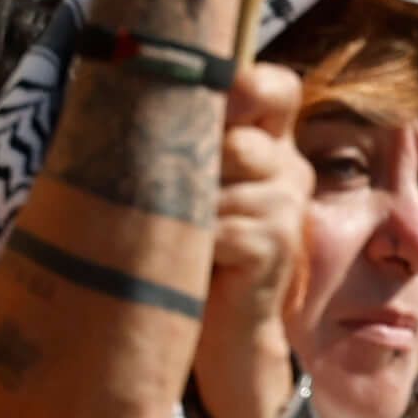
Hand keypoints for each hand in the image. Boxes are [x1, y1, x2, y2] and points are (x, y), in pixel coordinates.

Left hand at [193, 84, 310, 417]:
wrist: (220, 338)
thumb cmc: (192, 254)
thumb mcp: (191, 186)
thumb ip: (188, 138)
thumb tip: (127, 79)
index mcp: (271, 148)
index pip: (275, 86)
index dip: (244, 83)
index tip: (213, 101)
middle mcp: (289, 171)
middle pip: (238, 137)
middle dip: (196, 164)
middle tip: (180, 200)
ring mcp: (287, 209)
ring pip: (222, 179)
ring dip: (188, 209)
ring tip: (183, 237)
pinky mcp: (275, 247)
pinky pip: (219, 223)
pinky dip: (193, 243)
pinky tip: (194, 262)